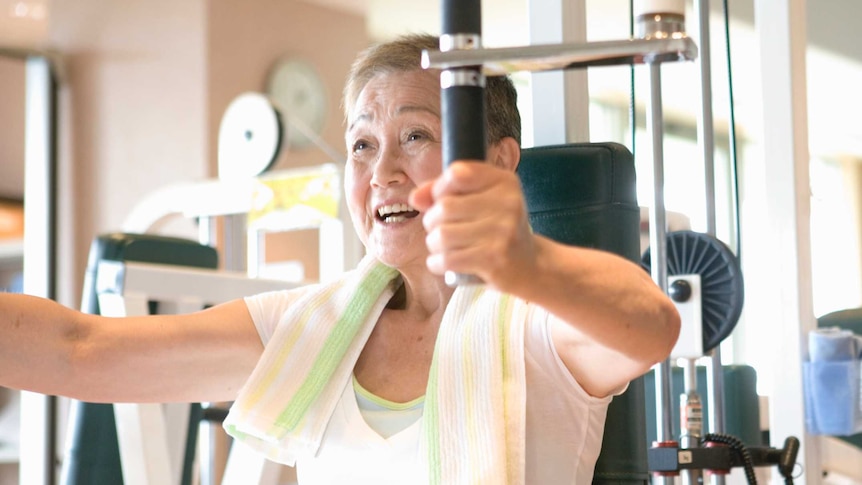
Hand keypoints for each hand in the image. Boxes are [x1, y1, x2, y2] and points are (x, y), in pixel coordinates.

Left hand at [409, 161, 535, 291]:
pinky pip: (446, 259)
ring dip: (434, 244)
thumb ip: (444, 192)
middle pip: (444, 207)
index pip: (457, 173)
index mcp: (505, 182)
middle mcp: (508, 203)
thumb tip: (415, 198)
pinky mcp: (494, 260)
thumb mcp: (479, 202)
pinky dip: (437, 263)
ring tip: (446, 247)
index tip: (444, 201)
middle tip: (444, 230)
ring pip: (441, 235)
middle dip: (432, 222)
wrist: (529, 266)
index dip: (440, 189)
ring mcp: (503, 232)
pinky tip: (445, 262)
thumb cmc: (497, 230)